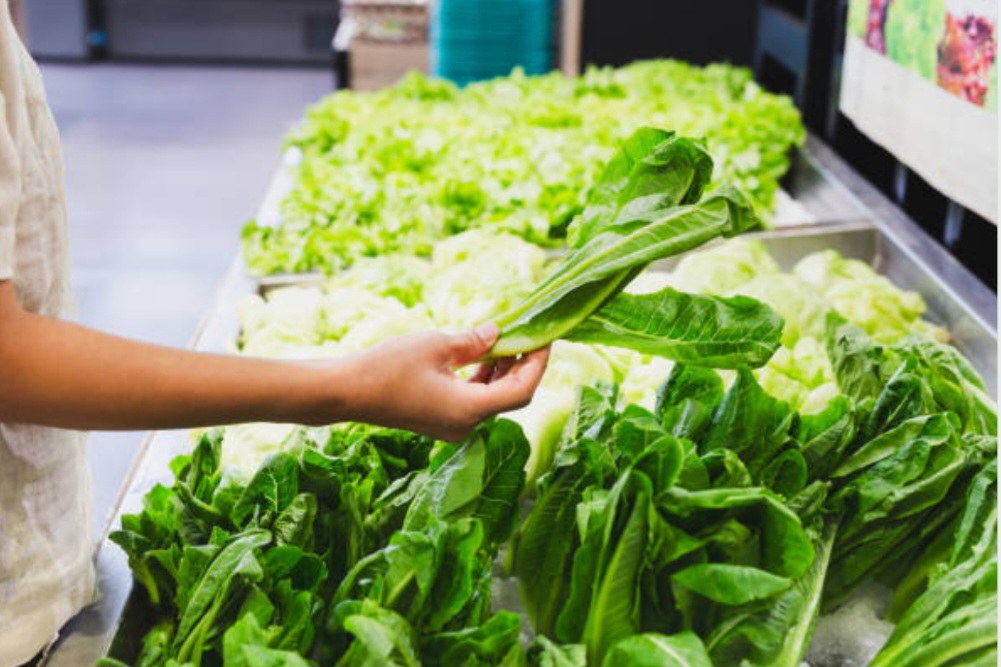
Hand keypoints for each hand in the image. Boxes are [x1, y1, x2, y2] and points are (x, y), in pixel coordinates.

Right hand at [345, 323, 549, 441]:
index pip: (522, 390)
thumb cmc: (388, 367)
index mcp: (471, 409)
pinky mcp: (440, 420)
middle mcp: (466, 424)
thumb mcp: (437, 345)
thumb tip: (498, 333)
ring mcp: (452, 426)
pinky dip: (482, 379)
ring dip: (502, 371)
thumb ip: (474, 341)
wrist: (347, 392)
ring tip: (506, 339)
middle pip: (510, 396)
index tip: (545, 338)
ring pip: (492, 399)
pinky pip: (473, 401)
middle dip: (523, 365)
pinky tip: (482, 355)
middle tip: (529, 334)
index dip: (538, 364)